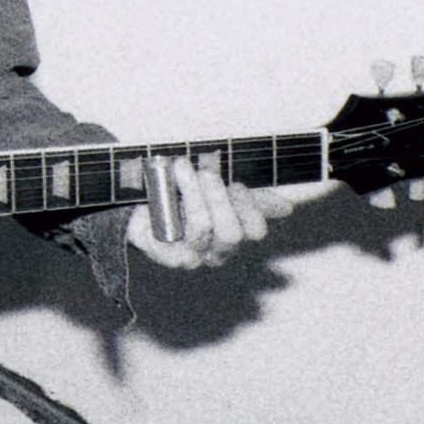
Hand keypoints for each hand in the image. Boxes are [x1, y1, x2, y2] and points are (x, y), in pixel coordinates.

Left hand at [122, 154, 309, 270]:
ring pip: (202, 230)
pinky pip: (171, 234)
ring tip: (180, 167)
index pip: (255, 230)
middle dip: (219, 197)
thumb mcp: (217, 188)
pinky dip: (169, 204)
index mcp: (234, 234)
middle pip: (232, 234)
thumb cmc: (182, 193)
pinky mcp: (162, 254)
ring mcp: (189, 256)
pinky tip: (164, 186)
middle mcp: (214, 251)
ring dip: (192, 193)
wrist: (136, 200)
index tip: (235, 182)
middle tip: (204, 169)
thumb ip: (250, 196)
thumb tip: (286, 209)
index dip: (249, 205)